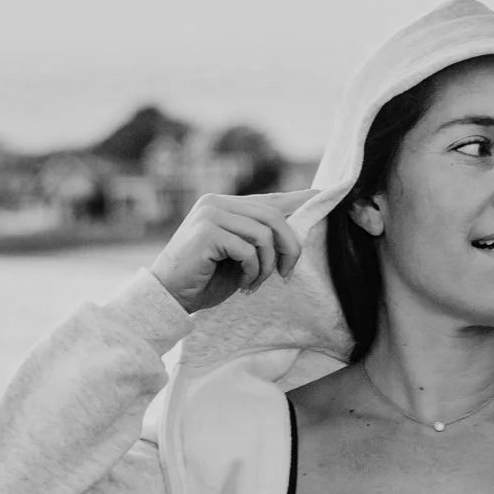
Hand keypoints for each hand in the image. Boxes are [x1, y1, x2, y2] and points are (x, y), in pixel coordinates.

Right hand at [149, 191, 301, 316]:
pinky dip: (253, 272)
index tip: (324, 197)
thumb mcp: (238, 256)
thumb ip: (258, 239)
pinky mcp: (207, 232)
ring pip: (264, 234)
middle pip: (273, 216)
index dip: (299, 199)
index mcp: (225, 204)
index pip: (270, 199)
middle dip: (288, 247)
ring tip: (255, 283)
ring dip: (267, 266)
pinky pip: (249, 250)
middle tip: (287, 274)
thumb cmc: (204, 280)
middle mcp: (216, 202)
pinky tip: (242, 285)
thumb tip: (295, 231)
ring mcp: (211, 214)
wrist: (169, 296)